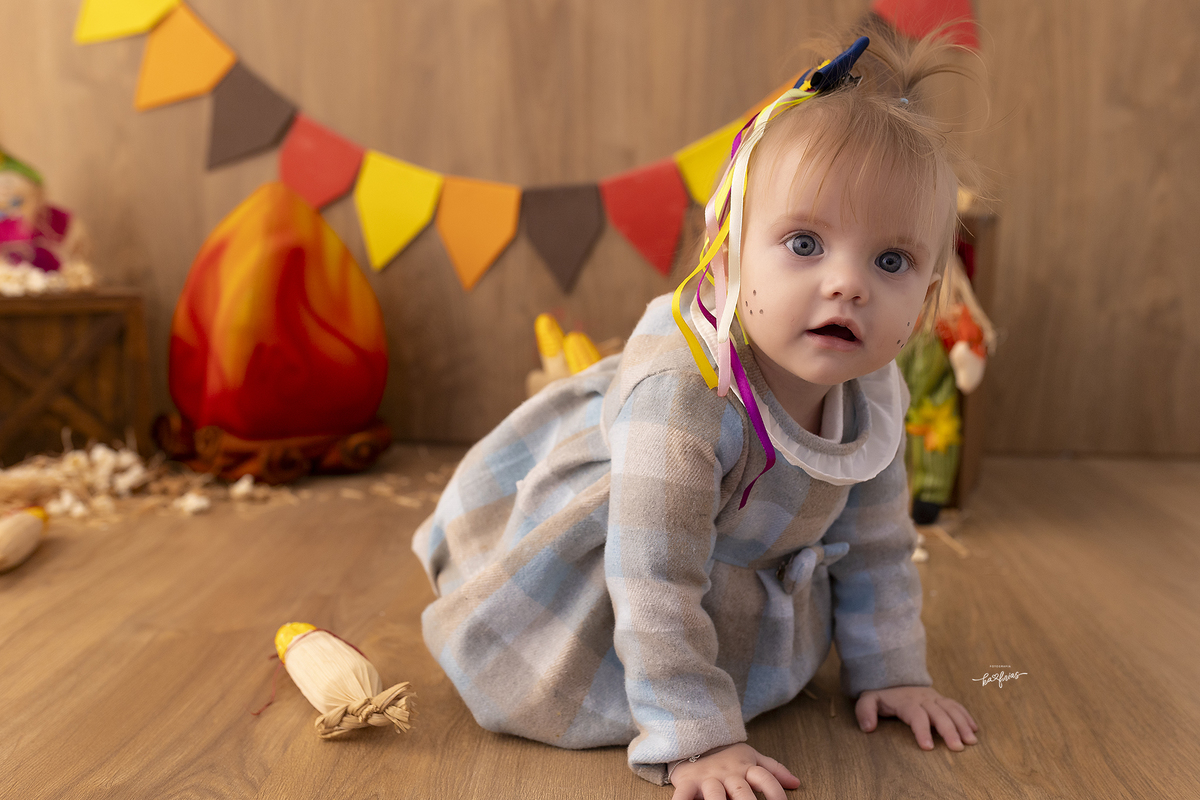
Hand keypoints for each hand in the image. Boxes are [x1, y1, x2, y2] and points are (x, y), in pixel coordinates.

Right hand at [669, 743, 799, 799]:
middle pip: (741, 791)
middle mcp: (727, 774)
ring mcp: (707, 779)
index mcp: (744, 767)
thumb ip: (773, 770)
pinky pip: (684, 795)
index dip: (775, 792)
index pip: (764, 778)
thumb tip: (796, 783)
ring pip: (715, 794)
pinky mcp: (688, 783)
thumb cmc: (725, 756)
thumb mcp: (750, 757)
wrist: (692, 741)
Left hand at [855, 685, 978, 750]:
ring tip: (971, 741)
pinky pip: (956, 705)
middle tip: (957, 748)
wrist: (892, 674)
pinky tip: (974, 729)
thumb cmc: (881, 694)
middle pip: (938, 714)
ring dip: (962, 725)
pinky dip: (966, 716)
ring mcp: (934, 697)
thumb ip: (865, 712)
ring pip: (951, 709)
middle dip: (949, 731)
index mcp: (906, 702)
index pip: (916, 716)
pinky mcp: (941, 698)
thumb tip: (868, 728)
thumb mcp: (868, 700)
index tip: (927, 748)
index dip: (922, 731)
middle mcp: (923, 699)